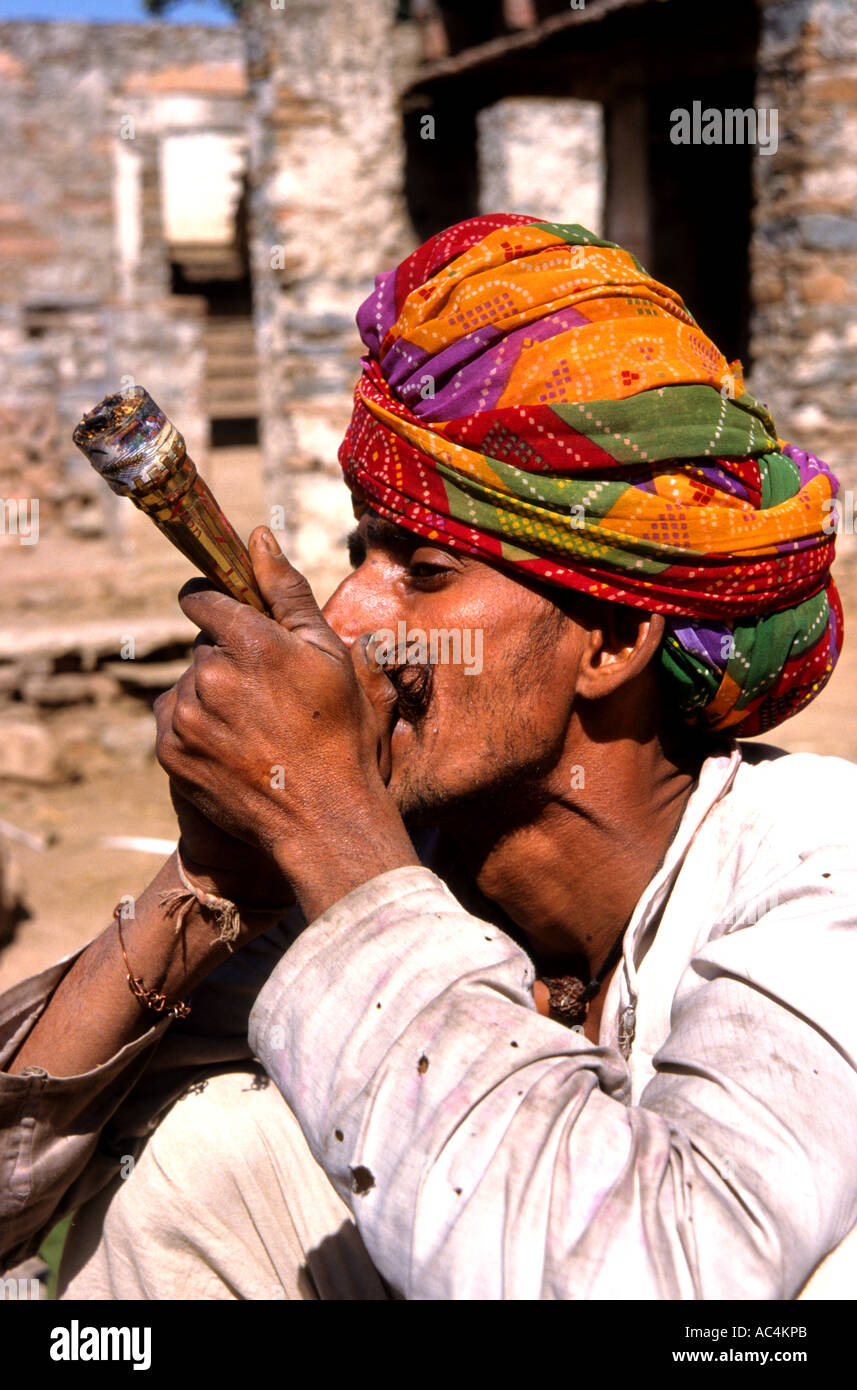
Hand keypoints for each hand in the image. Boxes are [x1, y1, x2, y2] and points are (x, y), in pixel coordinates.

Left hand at [154, 528, 416, 918]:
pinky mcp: (170, 751)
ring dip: (212, 695)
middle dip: (228, 659)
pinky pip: (174, 719)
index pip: (203, 599)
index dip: (217, 605)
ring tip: (257, 728)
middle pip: (203, 646)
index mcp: (250, 642)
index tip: (229, 617)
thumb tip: (258, 536)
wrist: (323, 820)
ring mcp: (186, 716)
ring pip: (189, 684)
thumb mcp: (329, 656)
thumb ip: (288, 592)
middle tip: (269, 696)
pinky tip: (236, 748)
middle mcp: (210, 675)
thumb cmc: (340, 736)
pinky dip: (196, 727)